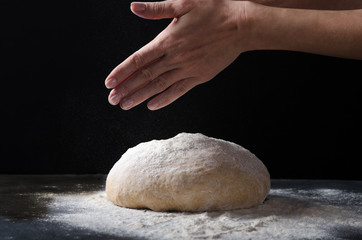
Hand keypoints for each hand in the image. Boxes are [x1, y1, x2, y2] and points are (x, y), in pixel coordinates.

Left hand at [105, 0, 248, 109]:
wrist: (241, 25)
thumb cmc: (214, 10)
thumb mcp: (184, 2)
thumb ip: (157, 9)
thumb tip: (133, 7)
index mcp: (168, 40)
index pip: (138, 59)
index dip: (122, 71)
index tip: (108, 83)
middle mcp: (175, 57)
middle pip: (145, 76)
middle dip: (126, 88)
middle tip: (112, 100)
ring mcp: (188, 69)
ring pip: (158, 86)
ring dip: (140, 96)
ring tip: (125, 106)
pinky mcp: (199, 76)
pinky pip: (178, 91)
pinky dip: (165, 99)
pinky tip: (152, 105)